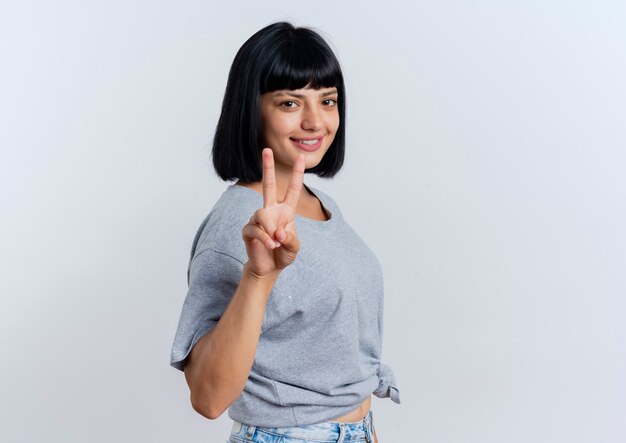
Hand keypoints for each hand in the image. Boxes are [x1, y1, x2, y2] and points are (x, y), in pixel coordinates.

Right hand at [241, 148, 304, 278]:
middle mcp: (271, 210)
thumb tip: (278, 232)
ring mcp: (258, 219)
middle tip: (266, 149)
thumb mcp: (294, 247)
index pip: (292, 189)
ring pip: (262, 214)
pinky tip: (271, 245)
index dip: (297, 174)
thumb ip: (291, 239)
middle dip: (267, 167)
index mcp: (285, 211)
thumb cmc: (283, 254)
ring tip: (276, 243)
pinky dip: (265, 238)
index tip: (301, 157)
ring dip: (271, 230)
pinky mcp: (248, 229)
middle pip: (268, 185)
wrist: (269, 268)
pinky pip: (255, 229)